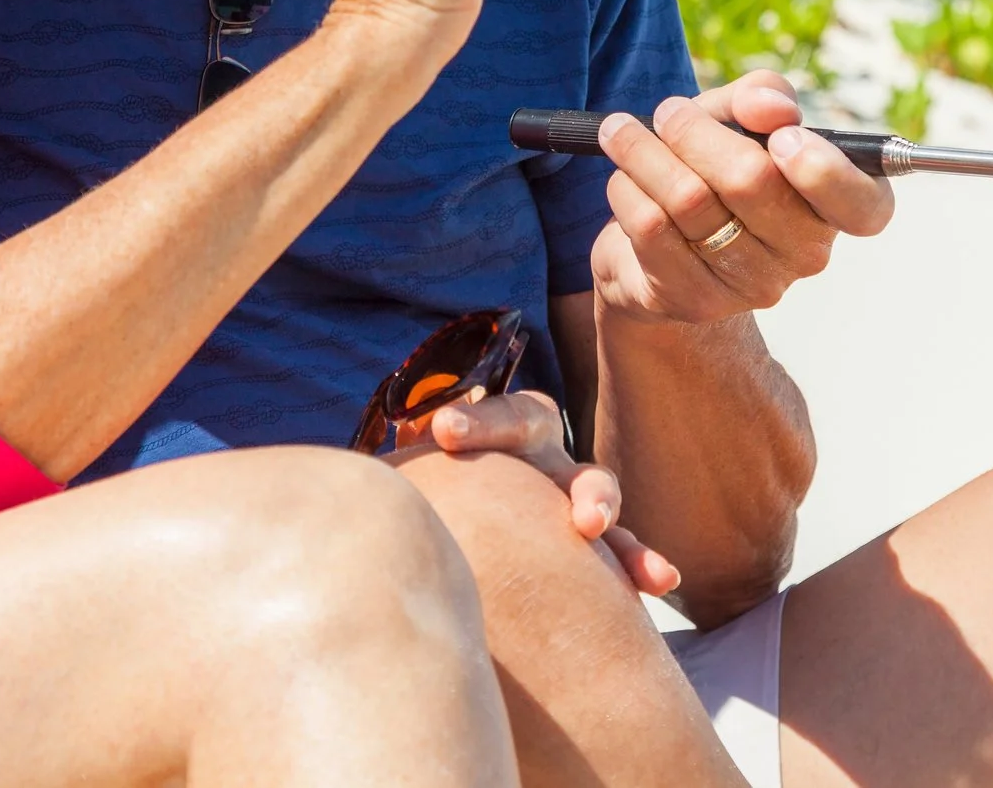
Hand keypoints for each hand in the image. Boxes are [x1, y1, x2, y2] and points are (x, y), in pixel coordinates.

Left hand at [419, 391, 681, 596]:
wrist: (468, 528)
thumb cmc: (432, 500)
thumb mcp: (413, 480)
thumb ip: (394, 473)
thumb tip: (336, 479)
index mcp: (496, 428)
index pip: (494, 410)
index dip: (476, 416)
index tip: (442, 428)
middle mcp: (536, 453)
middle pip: (546, 434)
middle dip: (532, 446)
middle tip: (524, 474)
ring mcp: (566, 496)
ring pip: (593, 491)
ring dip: (600, 506)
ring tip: (596, 527)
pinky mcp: (589, 547)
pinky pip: (620, 552)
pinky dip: (638, 562)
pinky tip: (656, 582)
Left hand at [590, 70, 894, 325]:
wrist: (658, 241)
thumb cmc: (715, 166)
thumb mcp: (740, 118)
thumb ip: (762, 96)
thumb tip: (772, 107)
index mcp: (836, 206)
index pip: (866, 206)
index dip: (826, 172)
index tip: (782, 138)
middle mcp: (806, 253)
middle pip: (751, 181)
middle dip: (694, 131)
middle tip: (667, 112)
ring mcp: (752, 285)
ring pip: (690, 201)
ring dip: (644, 153)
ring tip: (620, 132)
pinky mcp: (697, 300)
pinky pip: (651, 228)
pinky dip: (627, 189)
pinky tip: (623, 177)